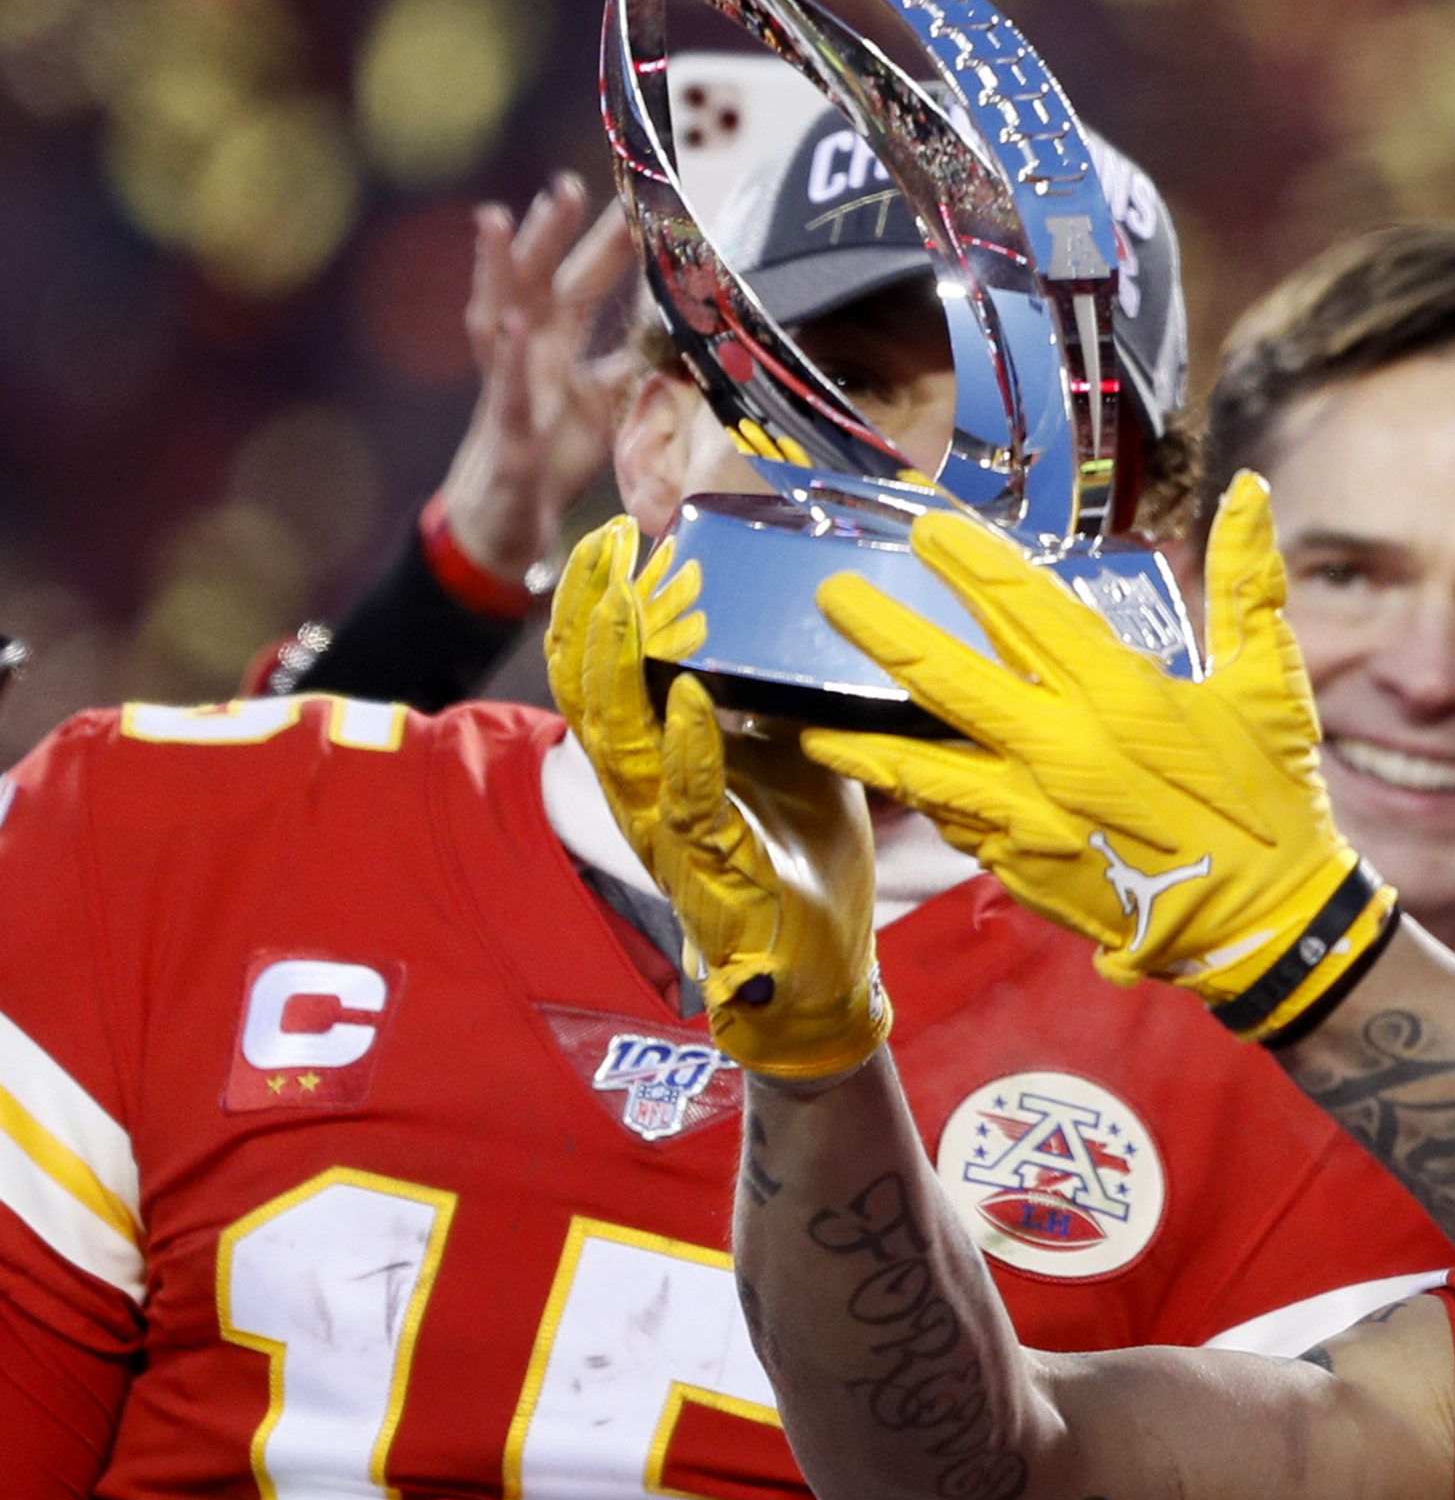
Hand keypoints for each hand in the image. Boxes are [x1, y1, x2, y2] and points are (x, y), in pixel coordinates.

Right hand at [439, 176, 638, 585]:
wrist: (506, 522)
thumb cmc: (553, 453)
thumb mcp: (609, 403)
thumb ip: (641, 364)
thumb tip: (693, 329)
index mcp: (557, 348)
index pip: (584, 285)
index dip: (606, 245)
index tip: (636, 198)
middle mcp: (529, 357)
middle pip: (541, 285)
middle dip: (552, 235)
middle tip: (569, 183)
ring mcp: (510, 390)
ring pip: (500, 319)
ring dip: (499, 272)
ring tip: (497, 220)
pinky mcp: (506, 434)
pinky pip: (504, 391)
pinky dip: (509, 360)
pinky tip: (513, 326)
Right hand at [545, 518, 890, 1079]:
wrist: (821, 966)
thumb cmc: (802, 854)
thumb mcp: (795, 749)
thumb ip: (773, 696)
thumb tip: (790, 623)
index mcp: (658, 757)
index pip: (602, 668)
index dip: (598, 601)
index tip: (617, 533)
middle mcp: (643, 790)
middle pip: (587, 689)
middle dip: (591, 610)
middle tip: (607, 539)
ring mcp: (667, 831)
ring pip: (614, 739)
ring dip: (618, 663)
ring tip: (629, 598)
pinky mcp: (707, 869)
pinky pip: (687, 800)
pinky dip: (688, 746)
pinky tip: (691, 699)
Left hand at [805, 474, 1395, 1041]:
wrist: (1263, 921)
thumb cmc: (1270, 797)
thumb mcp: (1270, 683)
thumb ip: (1249, 583)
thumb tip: (1249, 489)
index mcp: (1117, 693)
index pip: (1024, 609)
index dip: (970, 564)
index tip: (927, 529)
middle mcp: (1059, 748)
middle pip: (944, 680)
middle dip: (882, 633)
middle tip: (830, 598)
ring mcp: (1032, 815)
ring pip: (922, 769)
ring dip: (864, 740)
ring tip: (810, 719)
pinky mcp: (1024, 867)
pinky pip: (957, 824)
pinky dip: (925, 802)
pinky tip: (896, 786)